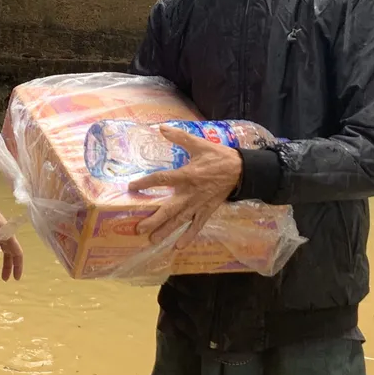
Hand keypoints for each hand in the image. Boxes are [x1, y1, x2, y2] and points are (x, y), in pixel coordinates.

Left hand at [128, 124, 242, 248]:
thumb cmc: (218, 156)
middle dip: (154, 219)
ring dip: (166, 230)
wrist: (241, 170)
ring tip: (152, 240)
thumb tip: (161, 127)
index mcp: (187, 175)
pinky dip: (188, 236)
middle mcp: (190, 193)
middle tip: (138, 228)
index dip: (146, 183)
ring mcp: (199, 204)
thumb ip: (180, 137)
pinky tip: (178, 247)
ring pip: (180, 220)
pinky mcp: (207, 211)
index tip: (131, 187)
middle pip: (169, 208)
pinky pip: (197, 226)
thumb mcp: (199, 144)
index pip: (162, 180)